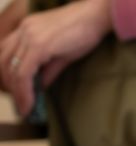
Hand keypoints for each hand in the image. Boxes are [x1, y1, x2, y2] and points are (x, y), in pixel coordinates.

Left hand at [0, 0, 111, 115]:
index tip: (17, 95)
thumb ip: (47, 69)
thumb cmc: (84, 31)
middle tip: (20, 105)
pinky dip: (24, 91)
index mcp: (26, 30)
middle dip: (10, 87)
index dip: (8, 77)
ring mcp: (29, 37)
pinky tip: (30, 103)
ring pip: (12, 70)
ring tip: (25, 107)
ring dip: (16, 92)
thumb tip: (39, 87)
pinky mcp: (38, 45)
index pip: (6, 55)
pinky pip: (24, 73)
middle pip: (3, 63)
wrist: (95, 16)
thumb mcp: (62, 52)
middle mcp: (23, 31)